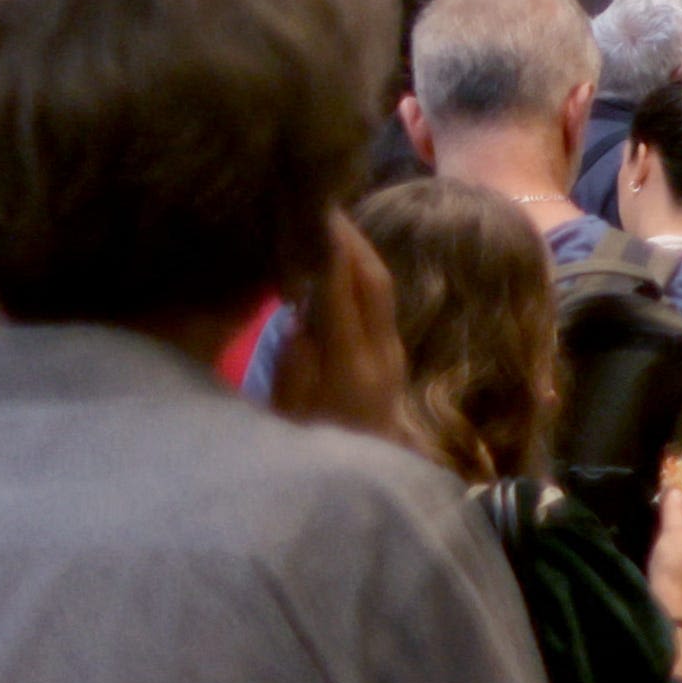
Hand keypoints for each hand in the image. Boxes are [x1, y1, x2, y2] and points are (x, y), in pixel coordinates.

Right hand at [266, 215, 405, 436]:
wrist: (364, 481)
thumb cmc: (312, 453)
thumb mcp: (289, 418)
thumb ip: (294, 366)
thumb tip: (300, 313)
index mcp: (351, 367)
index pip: (341, 296)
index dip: (327, 251)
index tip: (309, 212)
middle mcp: (381, 353)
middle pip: (372, 281)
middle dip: (349, 239)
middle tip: (320, 201)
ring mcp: (391, 351)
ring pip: (379, 287)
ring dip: (356, 250)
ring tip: (326, 218)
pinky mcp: (390, 351)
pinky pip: (377, 301)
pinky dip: (357, 271)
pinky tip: (336, 256)